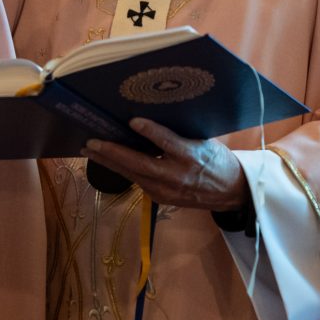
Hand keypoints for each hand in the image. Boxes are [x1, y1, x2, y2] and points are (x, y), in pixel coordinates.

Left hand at [83, 117, 250, 211]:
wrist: (230, 192)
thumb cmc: (216, 160)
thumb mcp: (203, 142)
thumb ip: (177, 135)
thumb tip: (147, 120)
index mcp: (192, 156)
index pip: (167, 143)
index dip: (150, 131)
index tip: (132, 120)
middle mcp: (177, 176)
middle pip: (140, 164)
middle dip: (113, 152)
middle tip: (91, 141)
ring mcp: (166, 191)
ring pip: (132, 174)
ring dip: (109, 162)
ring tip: (90, 150)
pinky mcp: (160, 198)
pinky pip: (137, 180)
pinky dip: (121, 169)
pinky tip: (107, 160)